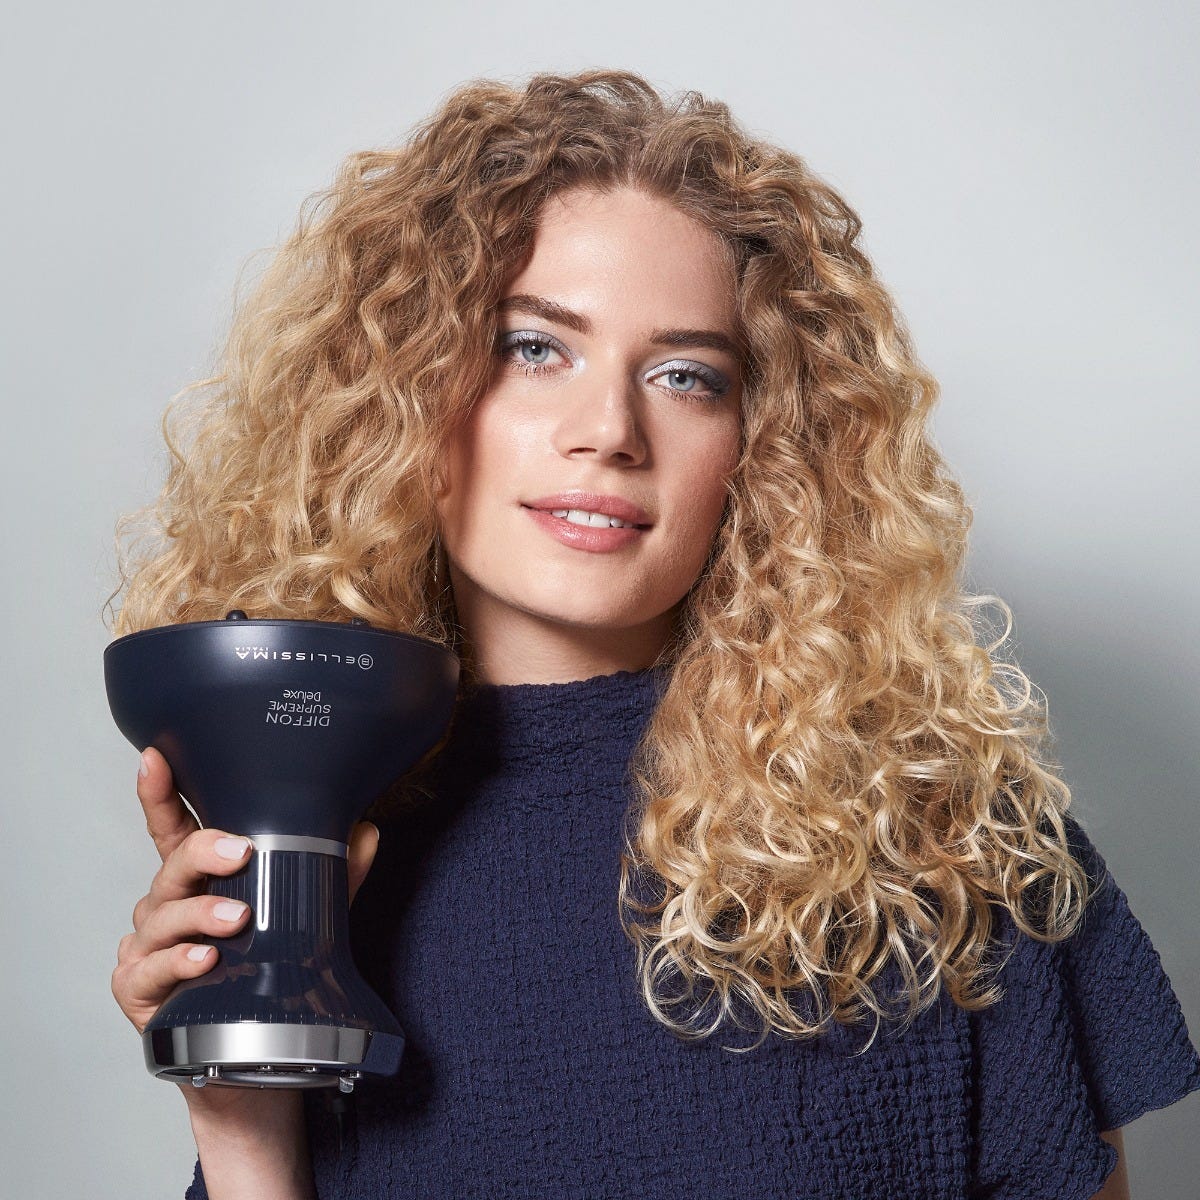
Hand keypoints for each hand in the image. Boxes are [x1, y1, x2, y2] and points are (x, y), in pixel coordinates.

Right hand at [111, 745, 379, 1058]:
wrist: (253, 1056)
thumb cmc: (267, 973)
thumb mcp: (305, 917)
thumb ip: (331, 875)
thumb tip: (367, 830)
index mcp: (200, 878)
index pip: (176, 828)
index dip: (161, 793)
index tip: (155, 758)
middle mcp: (167, 905)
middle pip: (173, 865)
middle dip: (203, 852)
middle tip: (239, 850)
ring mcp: (148, 947)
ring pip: (161, 917)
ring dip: (199, 915)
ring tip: (236, 920)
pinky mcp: (139, 990)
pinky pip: (151, 970)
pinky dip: (178, 963)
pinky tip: (205, 962)